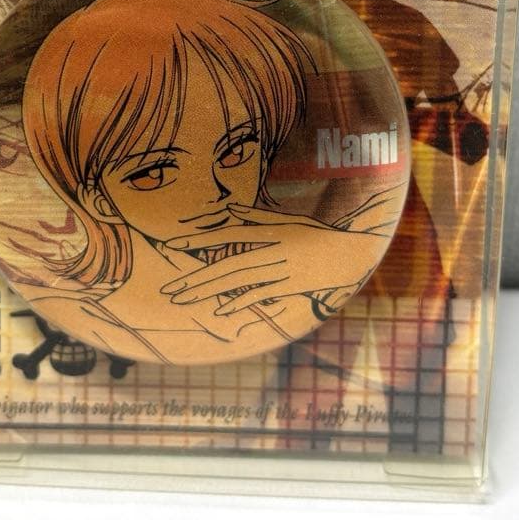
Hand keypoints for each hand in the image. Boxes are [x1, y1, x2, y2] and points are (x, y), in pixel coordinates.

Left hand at [159, 204, 386, 315]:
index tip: (172, 245)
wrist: (349, 254)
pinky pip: (260, 296)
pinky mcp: (287, 287)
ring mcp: (279, 271)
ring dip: (207, 291)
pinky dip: (240, 303)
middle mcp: (270, 252)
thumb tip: (229, 207)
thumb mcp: (287, 220)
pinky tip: (220, 312)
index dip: (198, 240)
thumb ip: (256, 217)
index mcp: (268, 232)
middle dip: (195, 278)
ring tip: (182, 298)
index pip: (226, 235)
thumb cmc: (316, 233)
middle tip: (168, 289)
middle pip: (226, 265)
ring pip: (237, 282)